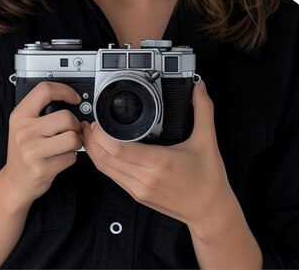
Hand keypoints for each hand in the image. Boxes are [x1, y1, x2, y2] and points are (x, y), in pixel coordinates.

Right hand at [3, 82, 83, 206]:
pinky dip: (71, 157)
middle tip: (70, 130)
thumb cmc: (24, 150)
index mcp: (19, 115)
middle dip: (75, 124)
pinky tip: (60, 158)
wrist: (14, 181)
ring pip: (72, 138)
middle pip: (66, 117)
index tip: (74, 98)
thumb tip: (72, 101)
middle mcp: (23, 131)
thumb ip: (42, 111)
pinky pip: (71, 157)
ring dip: (76, 142)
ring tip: (67, 144)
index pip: (45, 90)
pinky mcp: (42, 169)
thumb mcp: (24, 125)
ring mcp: (31, 151)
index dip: (65, 91)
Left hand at [81, 80, 234, 230]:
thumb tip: (200, 87)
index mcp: (160, 163)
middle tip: (88, 122)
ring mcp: (139, 189)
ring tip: (90, 133)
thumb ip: (203, 110)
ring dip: (93, 151)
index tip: (97, 120)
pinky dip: (102, 162)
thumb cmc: (209, 180)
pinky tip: (101, 150)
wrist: (210, 212)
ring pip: (105, 170)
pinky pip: (112, 177)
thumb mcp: (207, 140)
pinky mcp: (137, 195)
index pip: (119, 149)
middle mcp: (146, 178)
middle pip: (106, 159)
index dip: (102, 135)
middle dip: (92, 140)